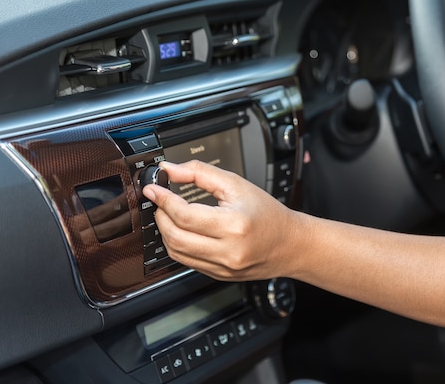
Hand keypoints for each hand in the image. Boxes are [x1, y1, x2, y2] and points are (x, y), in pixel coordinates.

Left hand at [142, 160, 300, 280]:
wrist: (290, 244)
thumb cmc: (268, 214)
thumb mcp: (237, 184)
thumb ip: (200, 173)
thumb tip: (170, 169)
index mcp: (234, 225)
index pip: (184, 215)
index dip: (164, 200)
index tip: (154, 189)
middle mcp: (228, 251)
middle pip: (175, 237)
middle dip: (161, 217)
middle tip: (161, 202)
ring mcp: (222, 267)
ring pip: (176, 253)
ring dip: (166, 232)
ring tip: (170, 216)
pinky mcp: (219, 275)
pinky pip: (187, 262)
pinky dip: (178, 245)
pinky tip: (183, 231)